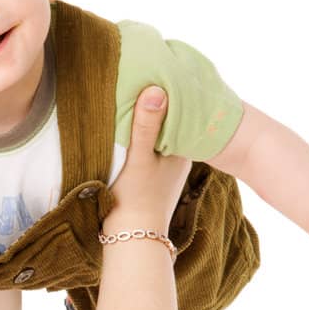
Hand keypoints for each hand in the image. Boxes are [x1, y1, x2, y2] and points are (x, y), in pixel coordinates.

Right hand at [108, 87, 191, 231]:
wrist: (131, 239)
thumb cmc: (137, 199)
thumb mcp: (140, 158)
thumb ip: (146, 125)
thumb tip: (156, 89)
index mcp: (182, 150)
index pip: (179, 112)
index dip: (168, 92)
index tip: (155, 70)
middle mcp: (178, 158)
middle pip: (168, 123)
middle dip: (157, 104)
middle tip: (141, 75)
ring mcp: (165, 169)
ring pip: (157, 136)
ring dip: (146, 121)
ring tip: (131, 95)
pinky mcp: (151, 178)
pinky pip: (148, 149)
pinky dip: (140, 137)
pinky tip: (126, 127)